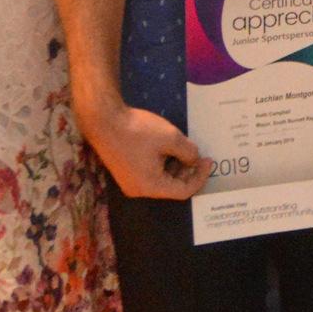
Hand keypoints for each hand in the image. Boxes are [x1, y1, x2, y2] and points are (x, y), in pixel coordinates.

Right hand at [84, 102, 207, 199]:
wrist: (104, 120)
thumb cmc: (138, 131)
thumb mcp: (171, 138)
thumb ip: (188, 152)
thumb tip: (193, 160)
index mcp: (150, 186)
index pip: (183, 191)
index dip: (200, 177)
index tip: (208, 160)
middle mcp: (139, 190)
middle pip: (171, 187)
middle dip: (188, 171)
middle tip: (199, 154)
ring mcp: (130, 182)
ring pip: (161, 179)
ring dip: (176, 166)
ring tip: (184, 148)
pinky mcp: (125, 172)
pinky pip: (150, 173)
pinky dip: (163, 163)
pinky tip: (168, 147)